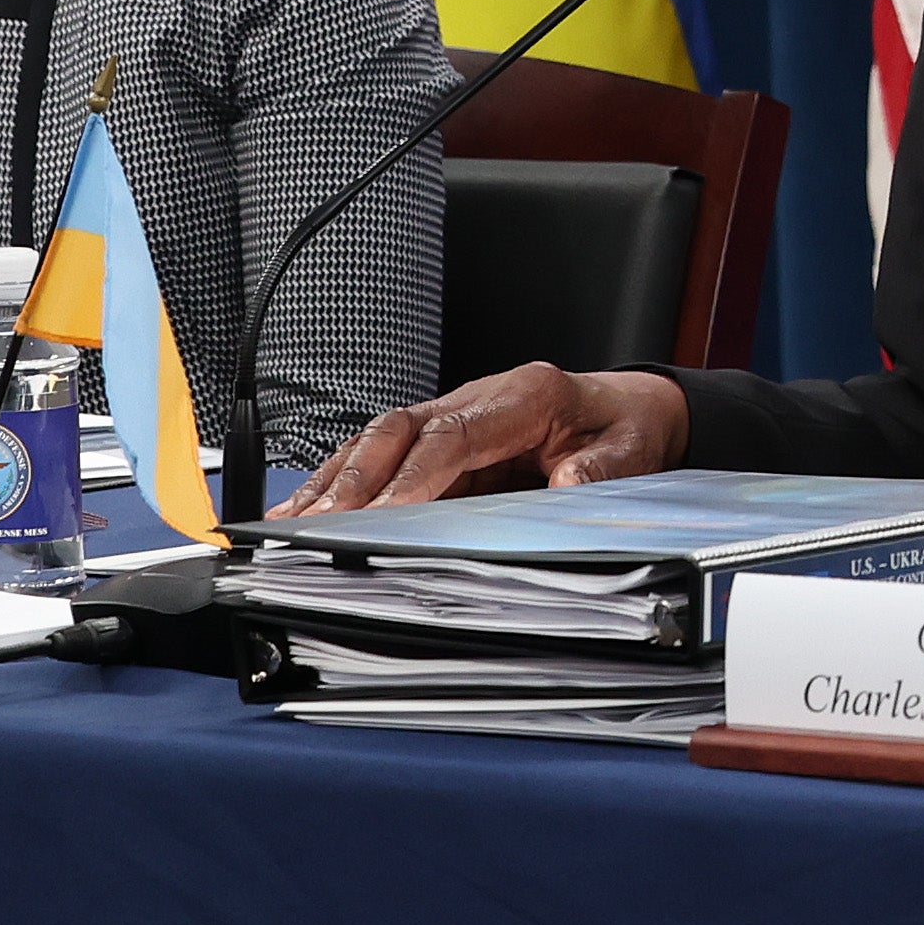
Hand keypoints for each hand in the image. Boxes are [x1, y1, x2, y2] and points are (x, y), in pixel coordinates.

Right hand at [277, 363, 685, 514]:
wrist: (631, 405)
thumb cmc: (625, 427)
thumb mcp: (632, 449)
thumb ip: (602, 467)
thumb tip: (568, 484)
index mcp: (527, 395)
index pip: (453, 436)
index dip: (411, 478)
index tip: (377, 518)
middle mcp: (478, 397)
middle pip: (400, 431)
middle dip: (353, 482)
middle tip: (314, 528)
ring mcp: (454, 412)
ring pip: (379, 440)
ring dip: (334, 483)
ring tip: (291, 525)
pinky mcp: (439, 435)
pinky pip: (382, 455)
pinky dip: (340, 482)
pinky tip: (306, 510)